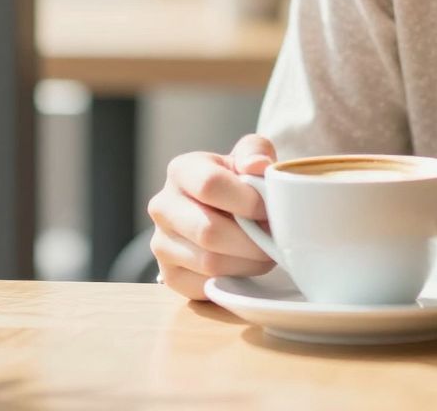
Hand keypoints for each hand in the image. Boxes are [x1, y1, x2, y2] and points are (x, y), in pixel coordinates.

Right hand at [146, 133, 276, 300]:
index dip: (248, 201)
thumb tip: (257, 165)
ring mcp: (161, 243)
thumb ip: (256, 152)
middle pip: (209, 231)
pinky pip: (206, 286)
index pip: (210, 185)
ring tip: (265, 251)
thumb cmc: (239, 182)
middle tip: (275, 238)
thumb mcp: (250, 156)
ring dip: (248, 262)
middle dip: (252, 239)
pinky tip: (247, 264)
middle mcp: (163, 207)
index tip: (271, 210)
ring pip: (210, 262)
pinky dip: (235, 279)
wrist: (223, 211)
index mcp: (181, 171)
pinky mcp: (170, 275)